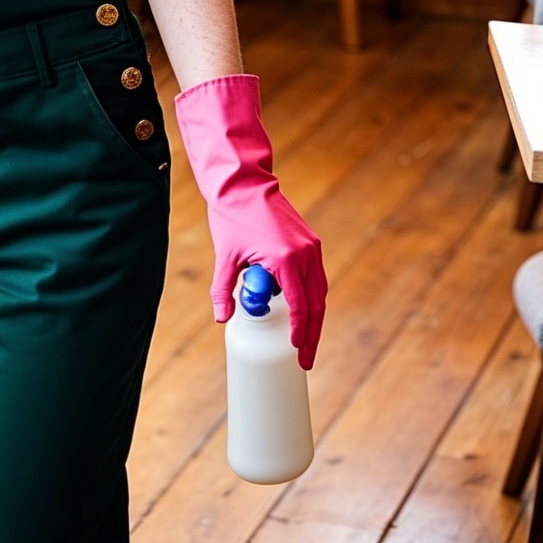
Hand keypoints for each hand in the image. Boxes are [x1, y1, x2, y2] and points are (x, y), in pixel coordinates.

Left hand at [174, 74, 325, 368]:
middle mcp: (305, 254)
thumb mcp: (225, 257)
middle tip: (305, 360)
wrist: (243, 182)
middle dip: (311, 334)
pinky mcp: (310, 243)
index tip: (297, 351)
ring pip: (319, 292)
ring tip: (306, 343)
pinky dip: (311, 298)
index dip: (299, 331)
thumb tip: (223, 318)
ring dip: (314, 318)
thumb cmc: (231, 217)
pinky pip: (315, 278)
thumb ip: (223, 290)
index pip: (299, 306)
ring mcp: (311, 247)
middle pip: (315, 305)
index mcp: (285, 259)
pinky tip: (304, 315)